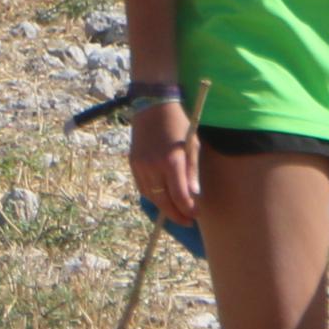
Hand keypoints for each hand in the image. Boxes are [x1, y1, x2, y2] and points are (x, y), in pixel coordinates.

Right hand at [129, 97, 200, 229]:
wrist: (153, 107)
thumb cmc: (178, 125)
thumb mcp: (192, 146)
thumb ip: (192, 172)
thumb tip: (194, 196)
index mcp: (172, 161)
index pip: (180, 196)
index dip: (188, 209)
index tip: (196, 214)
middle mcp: (153, 166)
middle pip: (164, 201)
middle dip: (176, 214)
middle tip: (187, 220)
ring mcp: (140, 166)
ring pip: (152, 196)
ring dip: (164, 207)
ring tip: (176, 211)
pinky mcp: (133, 164)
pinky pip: (143, 187)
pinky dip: (153, 196)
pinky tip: (163, 198)